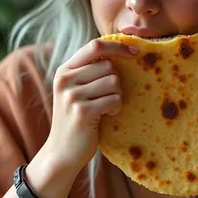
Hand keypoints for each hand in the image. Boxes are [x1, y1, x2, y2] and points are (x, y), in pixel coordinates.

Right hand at [44, 39, 137, 172]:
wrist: (62, 152)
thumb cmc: (77, 119)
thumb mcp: (76, 90)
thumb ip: (90, 71)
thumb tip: (123, 50)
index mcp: (64, 70)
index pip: (95, 45)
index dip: (118, 46)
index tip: (135, 52)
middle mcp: (65, 80)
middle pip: (108, 65)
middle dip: (115, 82)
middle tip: (107, 98)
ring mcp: (72, 96)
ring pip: (113, 82)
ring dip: (117, 96)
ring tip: (105, 108)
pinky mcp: (82, 112)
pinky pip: (114, 100)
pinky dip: (115, 109)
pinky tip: (106, 116)